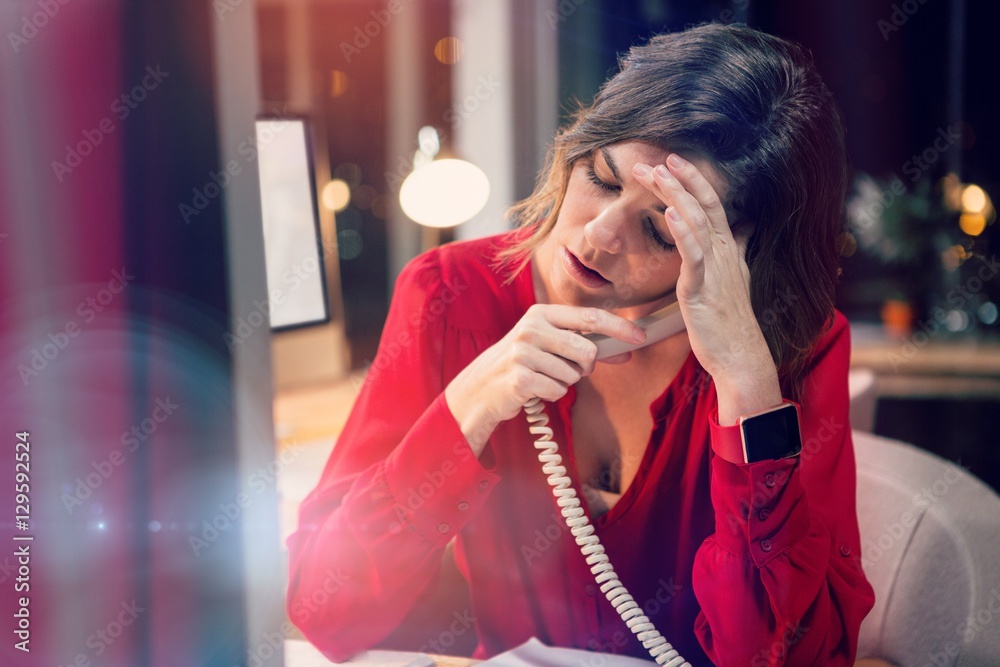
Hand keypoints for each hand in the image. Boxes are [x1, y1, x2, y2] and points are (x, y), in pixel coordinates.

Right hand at [444, 304, 643, 455]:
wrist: (482, 386)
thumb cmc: (524, 362)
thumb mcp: (548, 343)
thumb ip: (584, 342)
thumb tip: (627, 348)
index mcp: (541, 313)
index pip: (590, 316)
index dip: (619, 327)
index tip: (640, 337)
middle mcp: (531, 328)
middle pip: (587, 349)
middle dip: (586, 365)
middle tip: (571, 368)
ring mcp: (523, 353)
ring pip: (573, 374)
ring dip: (565, 381)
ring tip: (543, 377)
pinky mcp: (520, 378)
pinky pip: (559, 390)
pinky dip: (552, 394)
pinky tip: (535, 389)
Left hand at [632, 154, 780, 423]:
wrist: (740, 358)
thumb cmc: (730, 325)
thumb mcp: (733, 282)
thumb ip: (734, 253)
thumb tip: (742, 229)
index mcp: (728, 253)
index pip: (712, 207)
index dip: (694, 183)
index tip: (673, 163)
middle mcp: (724, 256)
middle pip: (704, 206)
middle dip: (682, 179)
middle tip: (659, 158)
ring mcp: (715, 271)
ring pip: (697, 222)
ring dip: (676, 194)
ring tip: (658, 173)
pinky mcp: (702, 289)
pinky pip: (694, 255)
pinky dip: (683, 231)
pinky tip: (670, 212)